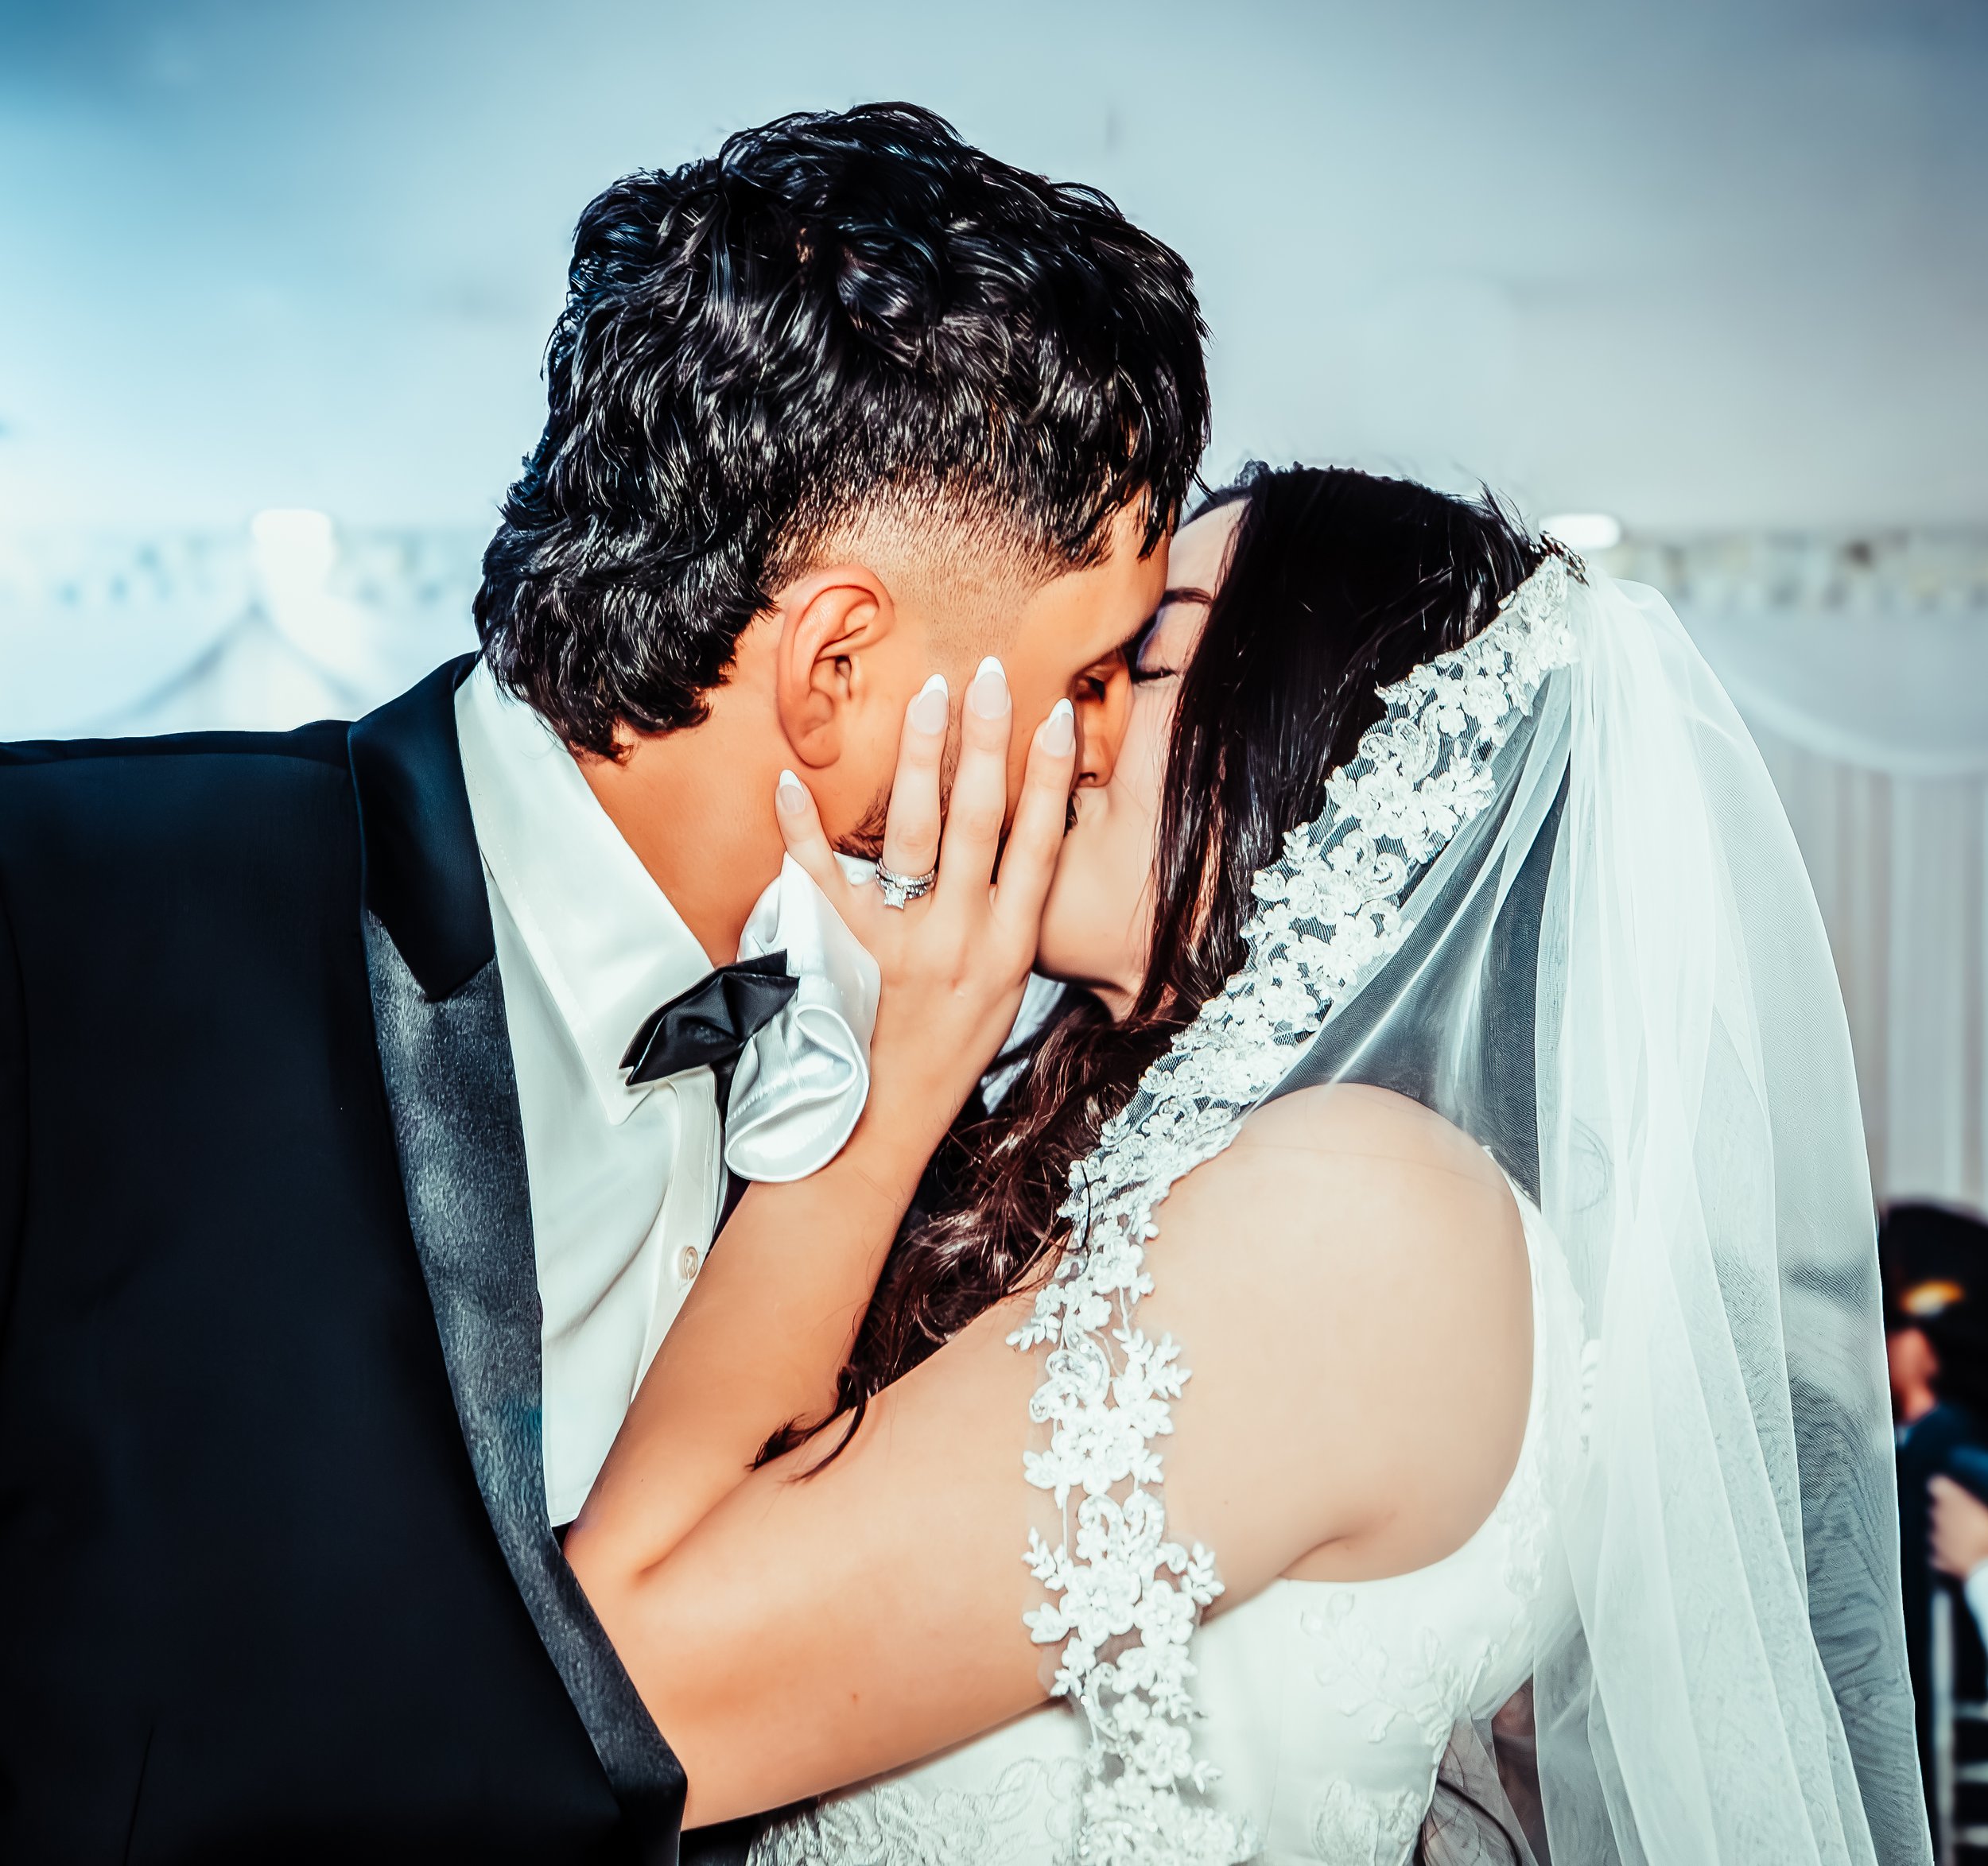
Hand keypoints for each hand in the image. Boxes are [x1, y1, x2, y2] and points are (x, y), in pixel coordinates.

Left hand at [773, 657, 1074, 1152]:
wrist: (883, 1125)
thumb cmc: (947, 1055)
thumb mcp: (1004, 993)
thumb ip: (1010, 922)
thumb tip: (1021, 846)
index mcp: (1010, 948)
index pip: (1040, 846)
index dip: (1053, 779)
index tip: (1061, 717)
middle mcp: (962, 939)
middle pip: (980, 821)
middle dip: (986, 740)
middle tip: (986, 675)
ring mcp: (902, 943)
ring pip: (913, 832)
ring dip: (921, 757)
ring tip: (927, 696)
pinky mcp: (844, 952)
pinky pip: (820, 879)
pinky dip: (801, 830)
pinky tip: (789, 780)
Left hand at [1930, 1473, 1987, 1579]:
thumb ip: (1980, 1510)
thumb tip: (1981, 1512)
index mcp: (1952, 1498)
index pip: (1938, 1485)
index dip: (1946, 1490)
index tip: (1953, 1495)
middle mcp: (1938, 1514)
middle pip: (1937, 1510)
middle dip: (1948, 1515)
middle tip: (1967, 1524)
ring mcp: (1936, 1537)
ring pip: (1936, 1532)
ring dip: (1947, 1536)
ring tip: (1967, 1544)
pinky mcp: (1938, 1558)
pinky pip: (1938, 1555)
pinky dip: (1946, 1557)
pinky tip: (1961, 1560)